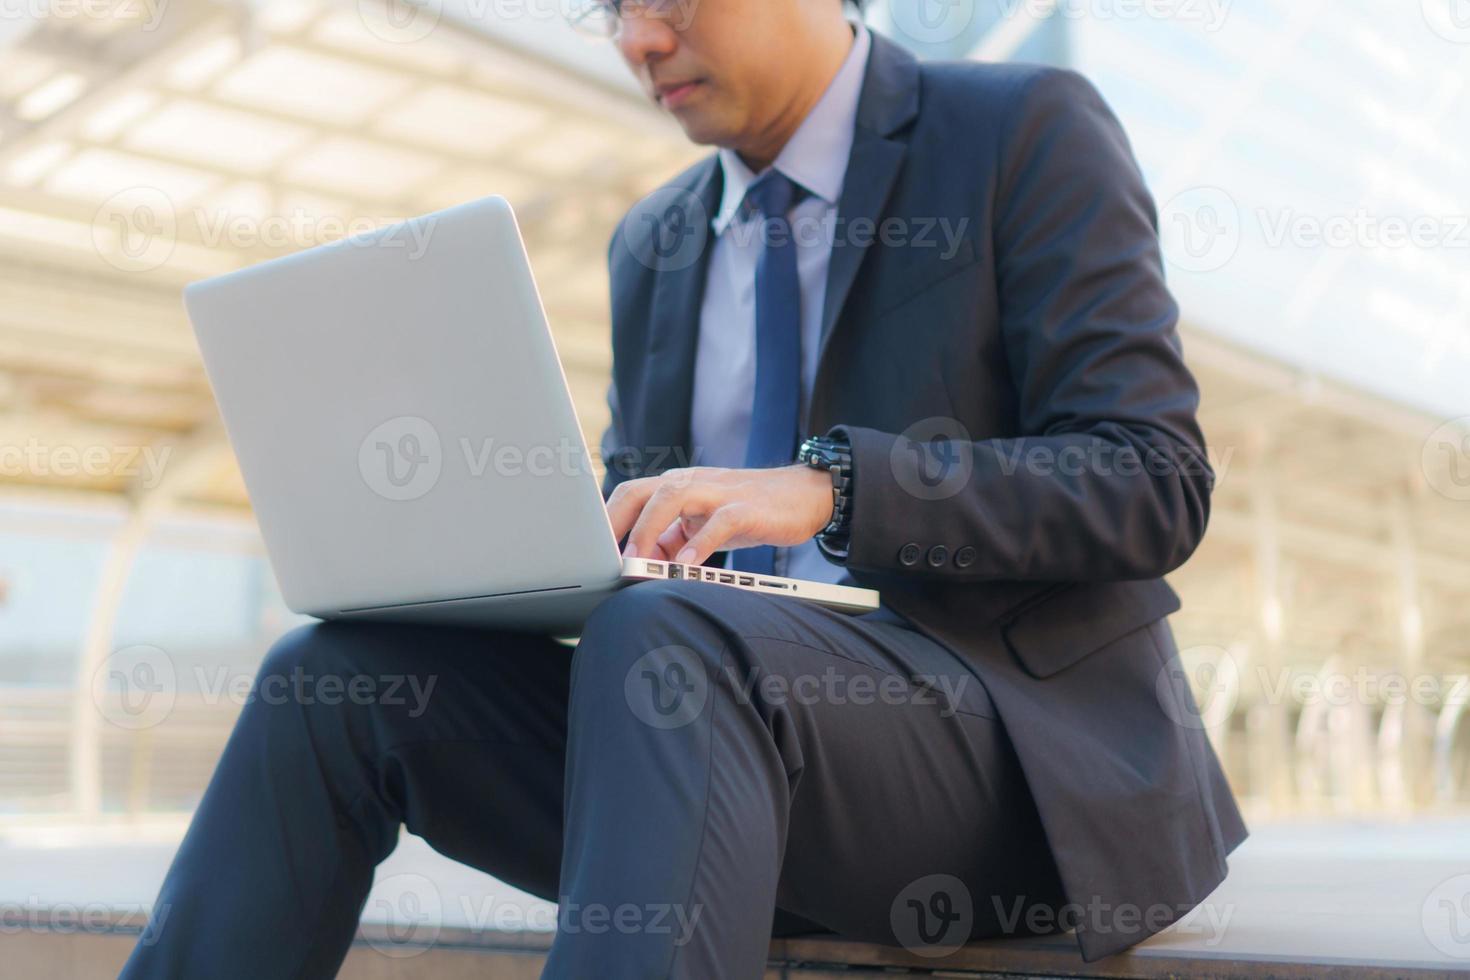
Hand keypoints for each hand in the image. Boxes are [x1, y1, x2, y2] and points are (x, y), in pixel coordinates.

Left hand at [607, 465, 833, 565]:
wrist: (804, 496)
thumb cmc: (748, 511)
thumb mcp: (703, 526)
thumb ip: (672, 541)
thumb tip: (638, 567)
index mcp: (678, 488)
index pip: (629, 495)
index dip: (605, 520)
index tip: (587, 552)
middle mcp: (692, 484)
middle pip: (641, 490)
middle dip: (616, 521)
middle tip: (601, 557)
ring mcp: (719, 492)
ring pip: (672, 497)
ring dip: (648, 529)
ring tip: (637, 561)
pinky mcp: (747, 507)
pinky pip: (719, 521)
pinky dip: (700, 543)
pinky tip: (688, 564)